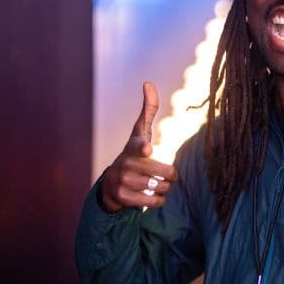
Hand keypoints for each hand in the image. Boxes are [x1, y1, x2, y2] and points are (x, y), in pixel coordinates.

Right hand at [99, 82, 177, 212]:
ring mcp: (123, 181)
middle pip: (164, 172)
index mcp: (134, 146)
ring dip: (165, 188)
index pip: (139, 145)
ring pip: (161, 187)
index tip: (147, 149)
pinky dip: (158, 200)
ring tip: (156, 184)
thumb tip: (148, 82)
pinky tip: (152, 195)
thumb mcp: (140, 131)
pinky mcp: (123, 198)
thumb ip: (148, 108)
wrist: (112, 183)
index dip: (144, 147)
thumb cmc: (134, 153)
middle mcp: (126, 163)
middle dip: (171, 176)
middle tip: (166, 176)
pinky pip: (154, 202)